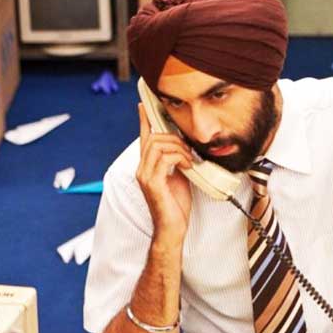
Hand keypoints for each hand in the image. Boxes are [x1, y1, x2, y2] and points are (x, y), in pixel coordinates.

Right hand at [136, 103, 192, 250]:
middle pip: (153, 137)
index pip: (144, 138)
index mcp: (147, 166)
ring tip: (190, 159)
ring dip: (179, 148)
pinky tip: (188, 165)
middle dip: (175, 137)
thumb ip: (177, 161)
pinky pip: (164, 157)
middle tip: (190, 150)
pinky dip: (179, 157)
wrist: (174, 229)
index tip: (143, 104)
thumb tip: (185, 147)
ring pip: (158, 144)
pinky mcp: (152, 183)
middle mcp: (142, 169)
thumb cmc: (177, 206)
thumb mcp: (180, 177)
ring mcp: (144, 175)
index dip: (144, 120)